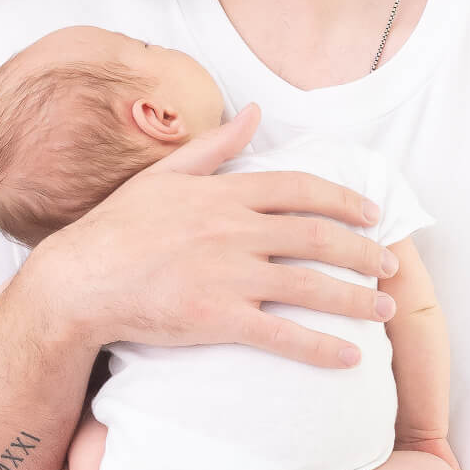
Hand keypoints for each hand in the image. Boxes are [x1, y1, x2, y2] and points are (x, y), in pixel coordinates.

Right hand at [24, 104, 400, 367]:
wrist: (78, 281)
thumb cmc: (116, 228)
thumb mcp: (164, 174)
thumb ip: (216, 146)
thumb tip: (254, 111)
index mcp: (224, 194)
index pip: (300, 189)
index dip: (344, 200)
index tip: (372, 215)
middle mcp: (233, 230)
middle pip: (317, 236)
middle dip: (363, 252)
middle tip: (391, 265)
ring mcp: (227, 275)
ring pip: (310, 286)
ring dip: (356, 299)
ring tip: (386, 311)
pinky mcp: (217, 318)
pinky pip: (282, 335)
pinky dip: (321, 348)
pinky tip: (349, 357)